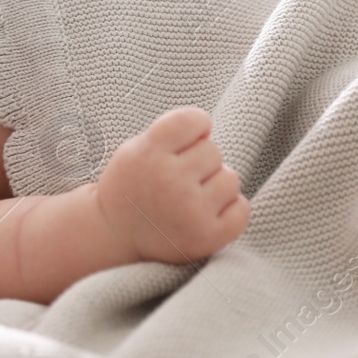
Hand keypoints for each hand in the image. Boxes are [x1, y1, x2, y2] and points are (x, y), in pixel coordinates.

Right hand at [94, 106, 248, 263]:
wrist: (115, 235)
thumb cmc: (132, 186)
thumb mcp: (135, 149)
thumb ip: (170, 134)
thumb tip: (208, 130)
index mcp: (148, 153)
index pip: (193, 120)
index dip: (196, 126)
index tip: (186, 140)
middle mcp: (169, 180)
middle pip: (213, 151)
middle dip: (200, 162)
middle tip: (178, 179)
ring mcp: (190, 210)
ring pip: (230, 178)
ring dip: (215, 185)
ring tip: (191, 197)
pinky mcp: (207, 237)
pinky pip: (241, 209)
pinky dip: (230, 210)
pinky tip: (207, 212)